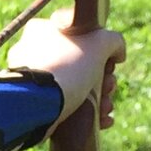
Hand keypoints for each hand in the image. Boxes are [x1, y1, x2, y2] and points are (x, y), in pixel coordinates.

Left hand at [5, 10, 125, 130]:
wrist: (39, 103)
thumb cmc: (68, 67)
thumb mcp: (99, 42)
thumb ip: (114, 41)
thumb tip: (118, 52)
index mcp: (43, 31)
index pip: (79, 38)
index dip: (101, 53)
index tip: (110, 66)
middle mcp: (33, 52)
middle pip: (79, 65)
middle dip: (103, 80)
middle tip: (109, 88)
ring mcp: (32, 79)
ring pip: (73, 87)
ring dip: (98, 98)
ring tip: (106, 108)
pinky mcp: (33, 103)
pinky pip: (63, 105)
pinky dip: (84, 113)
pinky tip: (101, 119)